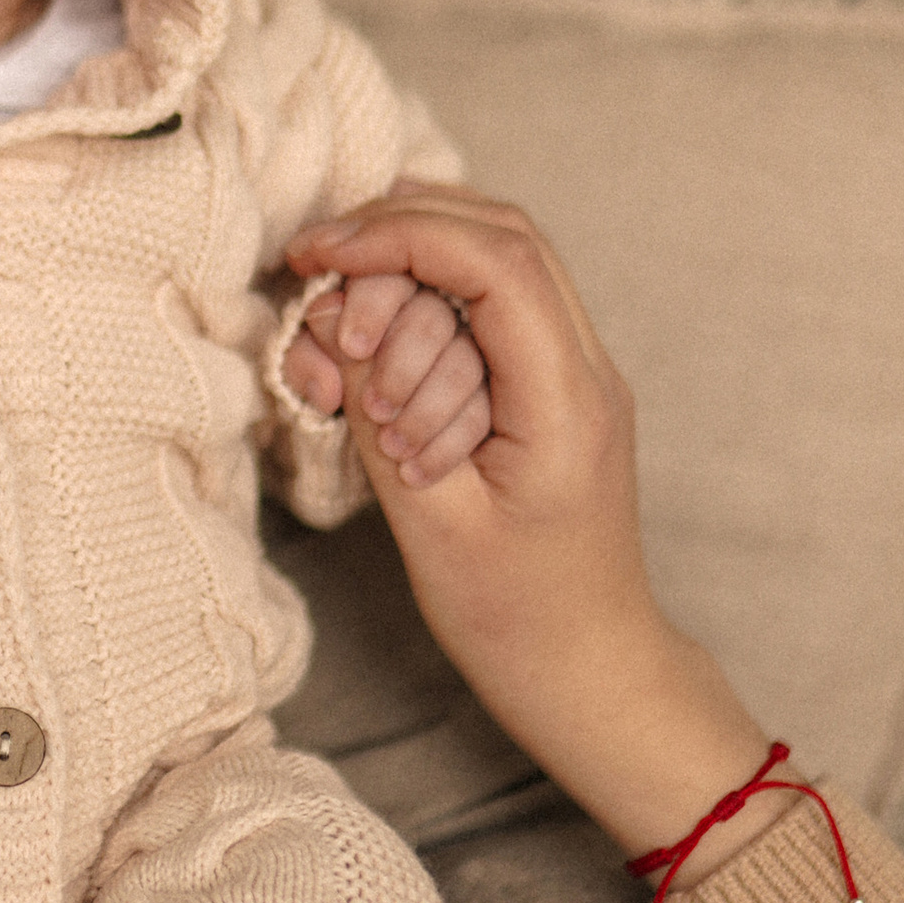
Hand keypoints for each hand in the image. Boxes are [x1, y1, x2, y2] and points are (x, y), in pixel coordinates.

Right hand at [286, 186, 770, 867]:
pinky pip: (493, 307)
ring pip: (499, 259)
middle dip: (398, 232)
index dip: (397, 235)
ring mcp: (578, 372)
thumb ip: (380, 409)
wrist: (588, 670)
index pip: (494, 262)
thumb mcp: (430, 521)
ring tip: (344, 325)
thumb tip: (334, 318)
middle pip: (502, 234)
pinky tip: (376, 341)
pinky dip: (429, 303)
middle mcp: (587, 369)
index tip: (318, 257)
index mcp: (567, 402)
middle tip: (315, 268)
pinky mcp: (554, 386)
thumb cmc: (515, 618)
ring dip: (411, 270)